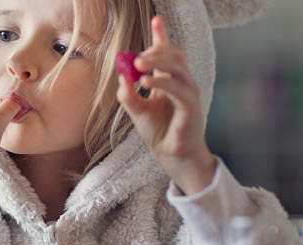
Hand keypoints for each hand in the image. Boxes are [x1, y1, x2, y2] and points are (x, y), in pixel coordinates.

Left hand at [117, 16, 215, 194]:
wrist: (171, 156)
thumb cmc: (158, 133)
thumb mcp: (136, 111)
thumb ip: (128, 94)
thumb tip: (121, 76)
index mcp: (170, 81)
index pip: (168, 53)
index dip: (162, 36)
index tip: (156, 19)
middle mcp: (182, 83)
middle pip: (174, 55)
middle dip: (156, 50)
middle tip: (136, 56)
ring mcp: (189, 94)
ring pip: (178, 67)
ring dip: (158, 62)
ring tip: (139, 65)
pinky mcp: (191, 107)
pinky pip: (179, 89)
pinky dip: (163, 82)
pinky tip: (146, 81)